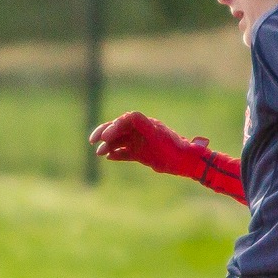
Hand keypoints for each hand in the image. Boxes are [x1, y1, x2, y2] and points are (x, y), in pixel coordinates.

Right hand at [89, 111, 213, 176]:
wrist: (184, 162)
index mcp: (145, 124)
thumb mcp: (157, 136)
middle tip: (93, 140)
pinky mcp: (140, 154)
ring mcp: (139, 143)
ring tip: (99, 153)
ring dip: (108, 145)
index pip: (125, 120)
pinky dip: (116, 154)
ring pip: (119, 142)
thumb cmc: (172, 148)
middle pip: (118, 129)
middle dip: (105, 133)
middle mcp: (140, 132)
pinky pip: (124, 153)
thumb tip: (130, 115)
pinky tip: (108, 157)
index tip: (106, 136)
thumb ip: (143, 125)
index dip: (113, 126)